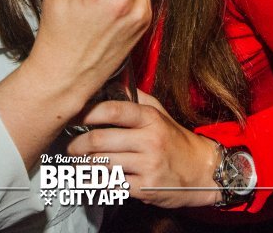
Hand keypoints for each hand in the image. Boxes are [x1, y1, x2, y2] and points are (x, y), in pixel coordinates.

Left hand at [67, 90, 221, 208]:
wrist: (203, 172)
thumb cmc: (176, 141)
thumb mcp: (161, 114)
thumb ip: (137, 99)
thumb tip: (113, 84)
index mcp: (150, 119)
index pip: (113, 111)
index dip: (88, 113)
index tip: (73, 117)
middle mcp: (149, 141)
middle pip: (100, 141)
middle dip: (77, 145)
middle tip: (70, 147)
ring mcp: (147, 166)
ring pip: (102, 164)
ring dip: (83, 165)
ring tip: (76, 163)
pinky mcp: (145, 188)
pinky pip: (111, 185)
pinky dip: (97, 183)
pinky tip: (91, 179)